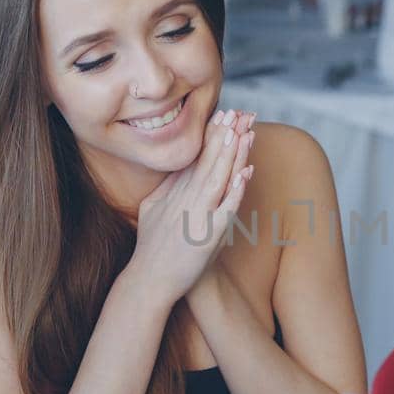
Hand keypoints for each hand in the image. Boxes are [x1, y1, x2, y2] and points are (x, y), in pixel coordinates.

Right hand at [130, 109, 254, 300]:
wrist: (149, 281)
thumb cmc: (151, 248)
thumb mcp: (152, 209)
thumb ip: (166, 188)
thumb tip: (177, 169)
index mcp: (174, 192)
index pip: (195, 157)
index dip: (211, 135)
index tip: (224, 113)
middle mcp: (185, 200)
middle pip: (207, 162)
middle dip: (224, 135)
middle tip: (238, 112)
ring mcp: (195, 216)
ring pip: (217, 179)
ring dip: (231, 155)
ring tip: (243, 131)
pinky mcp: (205, 236)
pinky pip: (224, 210)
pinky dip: (234, 192)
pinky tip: (244, 174)